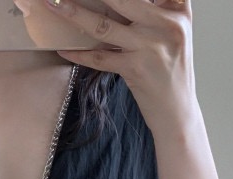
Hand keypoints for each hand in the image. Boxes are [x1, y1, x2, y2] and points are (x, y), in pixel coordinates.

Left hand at [46, 0, 195, 127]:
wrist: (177, 113)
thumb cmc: (171, 72)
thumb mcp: (174, 34)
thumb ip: (156, 11)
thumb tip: (117, 3)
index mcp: (178, 11)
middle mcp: (167, 25)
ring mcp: (150, 47)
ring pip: (104, 25)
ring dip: (74, 14)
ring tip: (54, 4)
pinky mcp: (135, 69)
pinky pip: (100, 58)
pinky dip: (79, 54)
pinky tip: (63, 49)